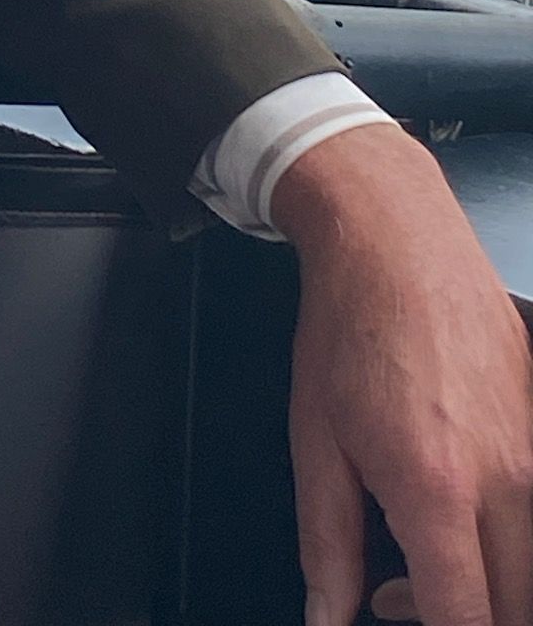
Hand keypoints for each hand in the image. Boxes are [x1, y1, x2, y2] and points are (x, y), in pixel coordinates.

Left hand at [270, 123, 532, 625]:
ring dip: (485, 584)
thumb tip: (327, 616)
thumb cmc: (350, 327)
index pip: (468, 622)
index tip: (397, 617)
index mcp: (437, 489)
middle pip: (516, 608)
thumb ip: (326, 543)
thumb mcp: (315, 439)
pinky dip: (503, 536)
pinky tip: (451, 507)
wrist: (395, 239)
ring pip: (532, 566)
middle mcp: (506, 479)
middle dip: (460, 619)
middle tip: (393, 591)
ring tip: (416, 549)